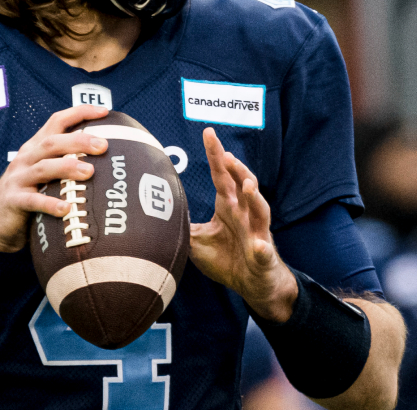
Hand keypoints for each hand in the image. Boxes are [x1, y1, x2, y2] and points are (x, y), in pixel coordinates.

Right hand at [0, 105, 109, 252]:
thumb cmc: (26, 197)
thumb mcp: (43, 175)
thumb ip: (64, 165)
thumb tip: (107, 163)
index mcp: (35, 148)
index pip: (56, 122)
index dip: (79, 113)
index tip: (104, 112)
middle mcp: (26, 159)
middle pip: (52, 142)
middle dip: (78, 141)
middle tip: (103, 145)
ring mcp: (18, 179)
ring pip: (43, 168)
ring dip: (67, 168)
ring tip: (89, 172)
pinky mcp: (13, 201)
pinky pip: (33, 201)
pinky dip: (50, 204)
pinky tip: (66, 208)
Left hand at [189, 127, 297, 322]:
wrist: (254, 284)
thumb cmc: (228, 258)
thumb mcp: (197, 241)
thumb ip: (181, 224)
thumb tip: (153, 212)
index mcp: (229, 206)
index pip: (222, 176)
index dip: (216, 155)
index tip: (209, 133)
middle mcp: (245, 214)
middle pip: (243, 185)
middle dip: (237, 169)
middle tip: (227, 155)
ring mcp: (257, 233)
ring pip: (260, 210)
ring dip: (255, 197)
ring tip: (247, 184)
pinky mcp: (263, 256)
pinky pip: (264, 252)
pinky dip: (262, 249)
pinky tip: (259, 246)